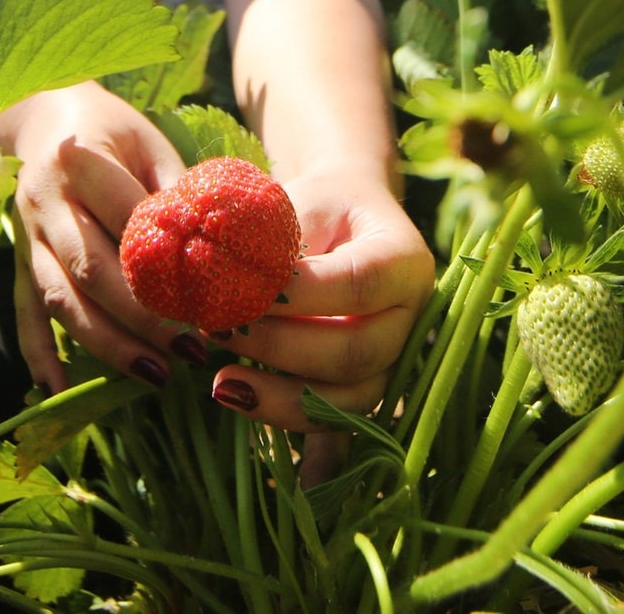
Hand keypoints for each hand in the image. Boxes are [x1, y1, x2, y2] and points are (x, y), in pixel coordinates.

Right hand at [4, 82, 198, 393]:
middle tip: (194, 349)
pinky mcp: (17, 261)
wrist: (36, 115)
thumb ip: (177, 192)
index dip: (171, 267)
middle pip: (93, 271)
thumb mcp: (149, 142)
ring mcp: (26, 236)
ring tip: (156, 374)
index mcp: (80, 162)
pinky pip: (24, 313)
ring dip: (107, 343)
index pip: (129, 223)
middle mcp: (46, 202)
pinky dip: (37, 354)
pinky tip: (56, 389)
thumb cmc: (108, 129)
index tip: (215, 301)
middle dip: (144, 318)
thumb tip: (224, 249)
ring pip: (61, 299)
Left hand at [209, 163, 435, 430]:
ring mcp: (394, 358)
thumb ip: (266, 239)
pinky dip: (284, 415)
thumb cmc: (314, 208)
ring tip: (221, 383)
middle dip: (281, 348)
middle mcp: (411, 317)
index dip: (300, 295)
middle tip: (220, 330)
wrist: (342, 220)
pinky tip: (237, 398)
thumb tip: (211, 274)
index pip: (359, 283)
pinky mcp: (367, 385)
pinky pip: (334, 420)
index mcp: (403, 260)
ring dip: (281, 396)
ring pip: (350, 398)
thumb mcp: (295, 204)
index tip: (241, 293)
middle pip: (357, 351)